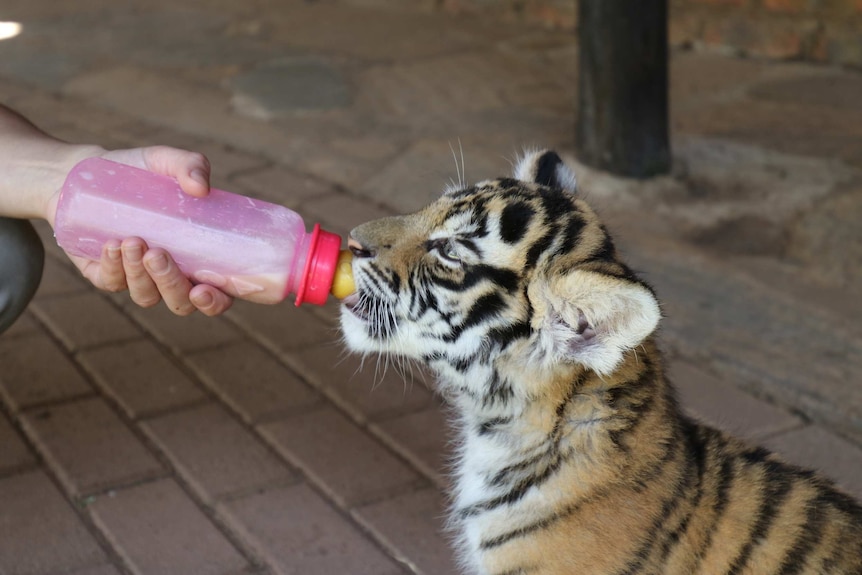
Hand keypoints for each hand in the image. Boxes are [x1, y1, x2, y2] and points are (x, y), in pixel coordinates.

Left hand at [50, 146, 232, 315]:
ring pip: (146, 296)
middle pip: (180, 303)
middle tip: (158, 254)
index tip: (204, 289)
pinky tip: (111, 245)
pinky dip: (113, 267)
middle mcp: (171, 274)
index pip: (217, 294)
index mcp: (198, 257)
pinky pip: (112, 283)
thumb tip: (201, 187)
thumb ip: (191, 165)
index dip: (215, 302)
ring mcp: (138, 278)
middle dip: (171, 285)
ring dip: (140, 274)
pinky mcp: (105, 275)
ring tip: (132, 240)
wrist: (85, 174)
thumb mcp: (166, 161)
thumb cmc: (138, 172)